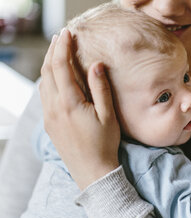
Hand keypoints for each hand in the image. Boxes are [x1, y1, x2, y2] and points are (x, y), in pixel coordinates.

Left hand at [39, 29, 120, 189]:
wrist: (92, 171)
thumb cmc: (104, 144)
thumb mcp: (107, 115)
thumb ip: (100, 88)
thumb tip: (96, 64)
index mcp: (68, 102)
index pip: (60, 66)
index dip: (63, 47)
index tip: (67, 33)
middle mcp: (53, 107)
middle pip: (47, 71)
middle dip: (52, 51)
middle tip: (61, 37)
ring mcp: (49, 116)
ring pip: (43, 83)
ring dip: (48, 65)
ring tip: (58, 54)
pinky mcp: (50, 123)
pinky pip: (44, 95)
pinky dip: (48, 80)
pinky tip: (56, 79)